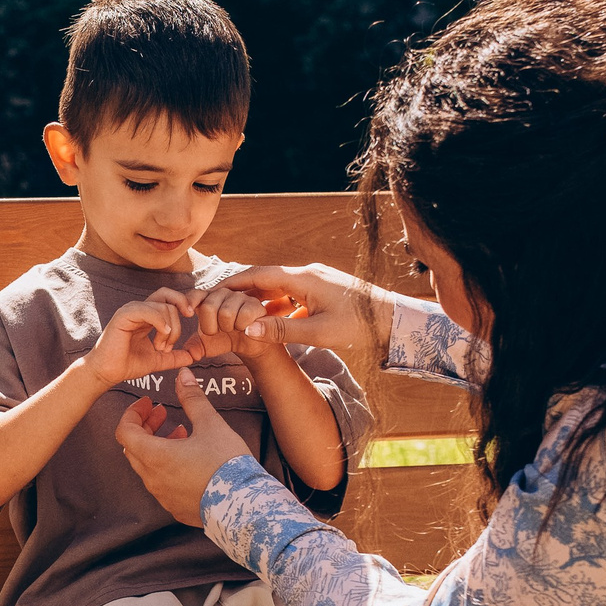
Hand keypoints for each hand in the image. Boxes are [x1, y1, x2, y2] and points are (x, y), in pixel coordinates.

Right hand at [80, 291, 204, 389]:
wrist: (107, 373)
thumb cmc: (127, 365)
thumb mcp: (158, 360)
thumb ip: (174, 357)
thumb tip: (193, 357)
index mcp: (147, 315)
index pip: (169, 298)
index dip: (183, 304)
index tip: (191, 318)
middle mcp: (139, 309)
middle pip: (169, 297)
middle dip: (179, 317)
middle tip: (175, 337)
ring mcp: (131, 310)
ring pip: (163, 306)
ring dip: (169, 328)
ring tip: (161, 347)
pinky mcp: (124, 315)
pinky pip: (149, 310)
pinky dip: (160, 323)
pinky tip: (162, 337)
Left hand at [114, 367, 253, 525]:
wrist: (244, 505)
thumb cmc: (226, 463)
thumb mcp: (210, 424)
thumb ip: (192, 398)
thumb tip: (183, 375)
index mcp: (154, 456)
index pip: (124, 431)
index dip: (133, 413)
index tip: (148, 403)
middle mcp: (153, 479)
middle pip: (133, 448)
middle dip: (145, 427)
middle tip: (163, 413)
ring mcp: (163, 496)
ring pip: (148, 466)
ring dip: (158, 446)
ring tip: (181, 432)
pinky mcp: (176, 508)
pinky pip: (162, 484)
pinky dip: (167, 466)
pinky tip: (190, 459)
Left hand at [185, 285, 278, 365]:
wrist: (247, 345)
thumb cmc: (225, 340)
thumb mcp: (205, 346)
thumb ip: (193, 348)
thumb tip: (188, 354)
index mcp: (208, 299)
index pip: (195, 294)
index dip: (190, 303)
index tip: (189, 315)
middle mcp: (223, 293)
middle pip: (208, 306)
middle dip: (211, 326)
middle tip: (219, 331)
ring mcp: (239, 297)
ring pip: (226, 312)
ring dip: (228, 327)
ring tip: (233, 329)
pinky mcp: (255, 304)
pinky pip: (244, 315)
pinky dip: (242, 326)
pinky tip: (244, 328)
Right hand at [212, 263, 386, 357]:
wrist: (395, 322)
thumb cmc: (360, 327)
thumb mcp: (318, 332)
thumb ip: (282, 330)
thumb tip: (248, 330)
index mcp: (304, 278)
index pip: (258, 275)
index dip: (232, 284)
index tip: (211, 292)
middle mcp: (308, 274)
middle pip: (265, 279)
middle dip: (241, 291)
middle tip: (217, 303)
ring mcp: (317, 281)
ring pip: (279, 287)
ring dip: (259, 299)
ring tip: (238, 314)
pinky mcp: (325, 290)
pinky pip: (293, 294)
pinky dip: (277, 304)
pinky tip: (270, 319)